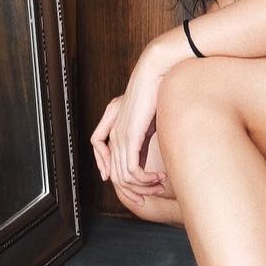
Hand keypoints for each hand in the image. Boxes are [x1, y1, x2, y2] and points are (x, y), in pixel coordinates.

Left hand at [90, 50, 168, 191]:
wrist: (153, 74)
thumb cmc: (152, 91)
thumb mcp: (145, 118)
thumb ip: (141, 136)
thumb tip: (144, 153)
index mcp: (114, 128)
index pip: (105, 160)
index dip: (113, 174)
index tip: (131, 183)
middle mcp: (113, 134)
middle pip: (115, 175)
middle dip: (134, 189)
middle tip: (152, 191)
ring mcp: (120, 137)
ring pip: (124, 176)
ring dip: (144, 186)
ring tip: (159, 185)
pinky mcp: (130, 137)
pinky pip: (133, 169)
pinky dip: (146, 179)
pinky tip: (159, 177)